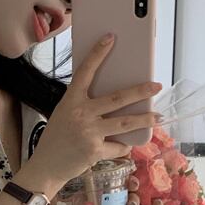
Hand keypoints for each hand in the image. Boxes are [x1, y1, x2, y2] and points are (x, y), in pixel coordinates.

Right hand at [28, 33, 162, 186]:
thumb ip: (84, 106)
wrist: (46, 166)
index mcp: (71, 100)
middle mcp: (81, 113)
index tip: (110, 38)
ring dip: (145, 119)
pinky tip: (123, 146)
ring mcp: (89, 132)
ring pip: (125, 122)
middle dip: (140, 91)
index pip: (85, 72)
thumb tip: (115, 101)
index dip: (97, 54)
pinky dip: (122, 146)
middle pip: (117, 98)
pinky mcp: (95, 150)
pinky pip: (118, 146)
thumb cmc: (57, 138)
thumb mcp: (65, 114)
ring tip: (158, 117)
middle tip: (156, 86)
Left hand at [43, 172, 163, 204]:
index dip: (118, 171)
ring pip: (136, 198)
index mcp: (101, 193)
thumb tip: (51, 193)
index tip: (118, 169)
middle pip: (127, 185)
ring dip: (137, 197)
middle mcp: (115, 199)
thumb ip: (62, 201)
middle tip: (130, 184)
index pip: (112, 177)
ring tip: (132, 201)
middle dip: (131, 182)